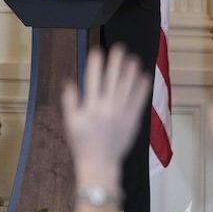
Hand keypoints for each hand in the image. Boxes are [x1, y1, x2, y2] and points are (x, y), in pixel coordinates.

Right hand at [61, 45, 151, 179]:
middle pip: (112, 80)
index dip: (95, 64)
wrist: (100, 164)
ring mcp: (122, 113)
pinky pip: (139, 100)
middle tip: (119, 47)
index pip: (92, 80)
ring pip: (127, 87)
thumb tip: (68, 81)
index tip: (97, 51)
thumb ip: (69, 101)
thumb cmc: (82, 144)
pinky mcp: (133, 120)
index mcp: (90, 107)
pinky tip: (144, 76)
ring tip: (133, 58)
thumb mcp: (70, 123)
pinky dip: (142, 87)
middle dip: (116, 62)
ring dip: (130, 71)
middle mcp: (107, 107)